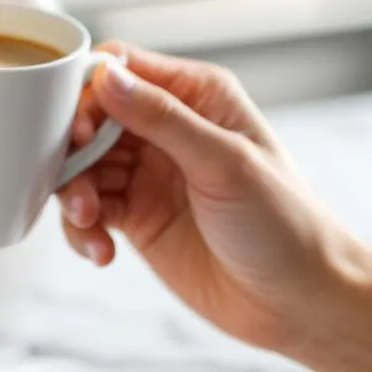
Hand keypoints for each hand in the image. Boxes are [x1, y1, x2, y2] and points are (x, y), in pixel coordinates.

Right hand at [56, 43, 352, 350]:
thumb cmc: (285, 225)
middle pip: (89, 117)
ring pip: (80, 165)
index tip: (77, 130)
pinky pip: (87, 210)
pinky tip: (101, 252)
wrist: (300, 303)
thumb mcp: (225, 163)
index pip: (121, 68)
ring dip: (73, 193)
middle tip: (76, 184)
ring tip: (90, 223)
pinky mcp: (136, 216)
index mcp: (197, 96)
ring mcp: (148, 173)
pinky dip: (82, 229)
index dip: (87, 92)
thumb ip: (162, 118)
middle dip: (71, 150)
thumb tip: (107, 76)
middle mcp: (168, 128)